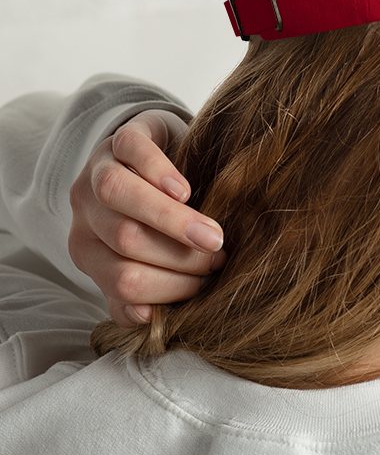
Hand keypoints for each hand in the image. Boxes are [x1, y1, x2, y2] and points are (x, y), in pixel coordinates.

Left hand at [69, 109, 224, 326]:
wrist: (155, 160)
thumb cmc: (155, 221)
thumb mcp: (147, 260)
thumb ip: (141, 291)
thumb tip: (146, 316)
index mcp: (89, 251)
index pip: (123, 281)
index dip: (170, 288)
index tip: (207, 284)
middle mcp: (85, 213)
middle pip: (126, 240)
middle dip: (179, 256)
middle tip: (218, 258)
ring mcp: (98, 170)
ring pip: (120, 196)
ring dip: (172, 221)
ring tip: (213, 235)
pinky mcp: (121, 138)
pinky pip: (131, 151)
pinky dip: (158, 172)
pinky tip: (185, 191)